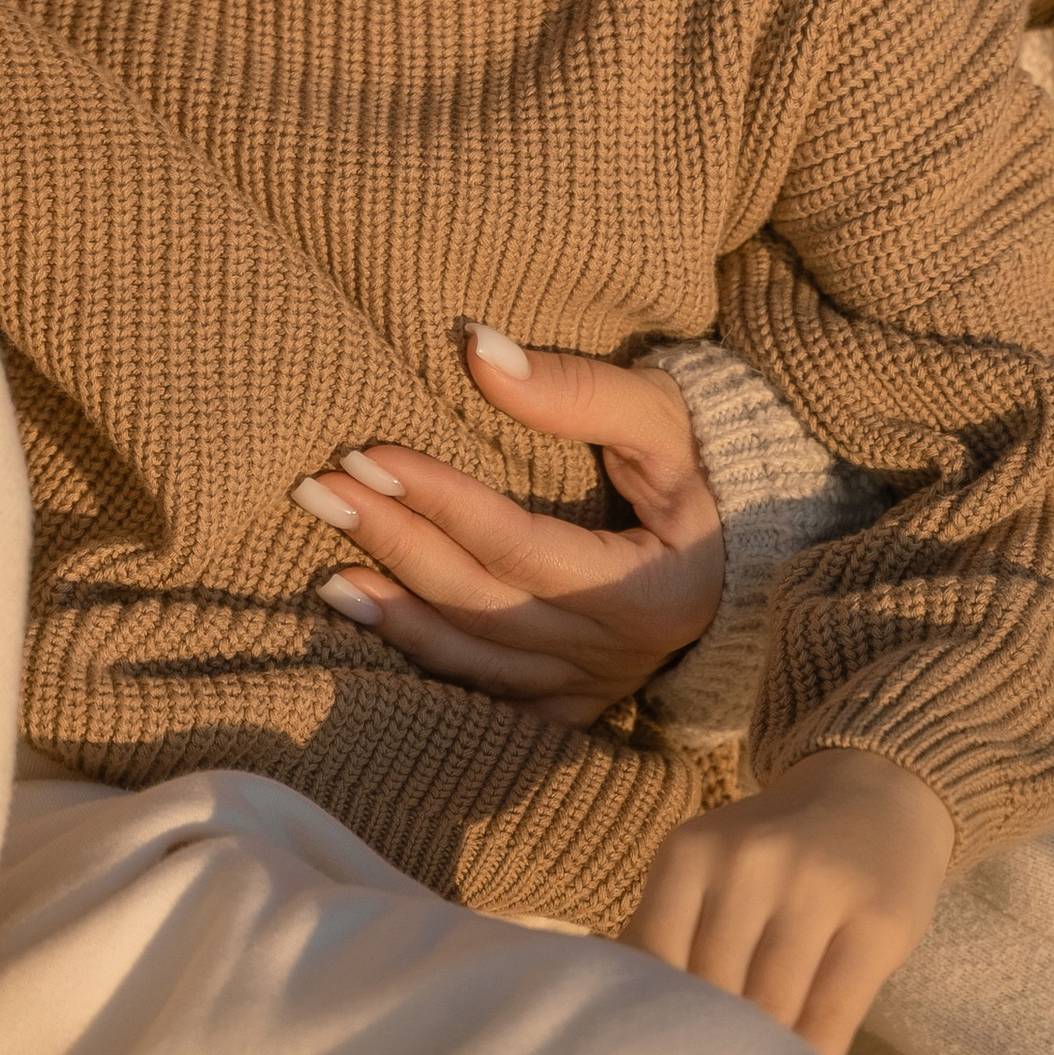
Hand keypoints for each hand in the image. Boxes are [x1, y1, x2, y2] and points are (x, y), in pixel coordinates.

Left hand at [295, 329, 722, 724]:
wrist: (734, 547)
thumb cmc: (693, 463)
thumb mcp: (657, 415)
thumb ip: (575, 388)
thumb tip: (476, 347)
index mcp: (650, 585)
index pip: (520, 545)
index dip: (440, 501)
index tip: (368, 454)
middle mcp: (619, 653)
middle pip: (482, 603)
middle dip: (394, 544)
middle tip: (319, 491)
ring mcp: (591, 690)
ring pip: (474, 663)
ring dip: (394, 616)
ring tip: (326, 569)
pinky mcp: (567, 707)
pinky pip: (482, 697)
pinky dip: (422, 661)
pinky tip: (367, 623)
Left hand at [623, 752, 954, 1054]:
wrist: (874, 792)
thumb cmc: (774, 852)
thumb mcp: (708, 866)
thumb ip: (670, 930)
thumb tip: (620, 1016)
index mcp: (690, 852)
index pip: (654, 963)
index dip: (656, 1022)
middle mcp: (748, 862)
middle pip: (714, 993)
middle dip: (710, 1048)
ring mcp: (816, 888)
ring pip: (773, 1011)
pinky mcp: (877, 922)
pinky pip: (832, 1016)